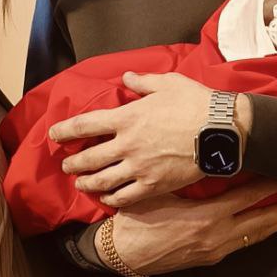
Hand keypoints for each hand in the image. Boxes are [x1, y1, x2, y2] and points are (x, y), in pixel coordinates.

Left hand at [50, 72, 253, 205]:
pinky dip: (112, 198)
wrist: (222, 131)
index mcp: (127, 118)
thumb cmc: (196, 103)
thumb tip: (127, 78)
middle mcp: (127, 144)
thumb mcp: (168, 83)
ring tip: (80, 183)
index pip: (85, 125)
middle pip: (89, 158)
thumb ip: (143, 82)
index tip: (54, 134)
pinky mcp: (153, 185)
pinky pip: (125, 196)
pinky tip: (107, 198)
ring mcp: (139, 167)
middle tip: (66, 164)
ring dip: (87, 182)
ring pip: (103, 180)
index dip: (64, 130)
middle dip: (73, 162)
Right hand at [94, 178, 276, 276]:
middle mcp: (219, 236)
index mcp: (207, 217)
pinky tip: (269, 224)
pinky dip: (262, 231)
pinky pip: (245, 242)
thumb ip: (184, 175)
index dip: (273, 183)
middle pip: (266, 220)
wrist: (122, 256)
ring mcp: (217, 250)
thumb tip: (204, 151)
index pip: (250, 196)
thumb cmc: (136, 220)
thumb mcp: (159, 192)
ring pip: (259, 234)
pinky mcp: (211, 258)